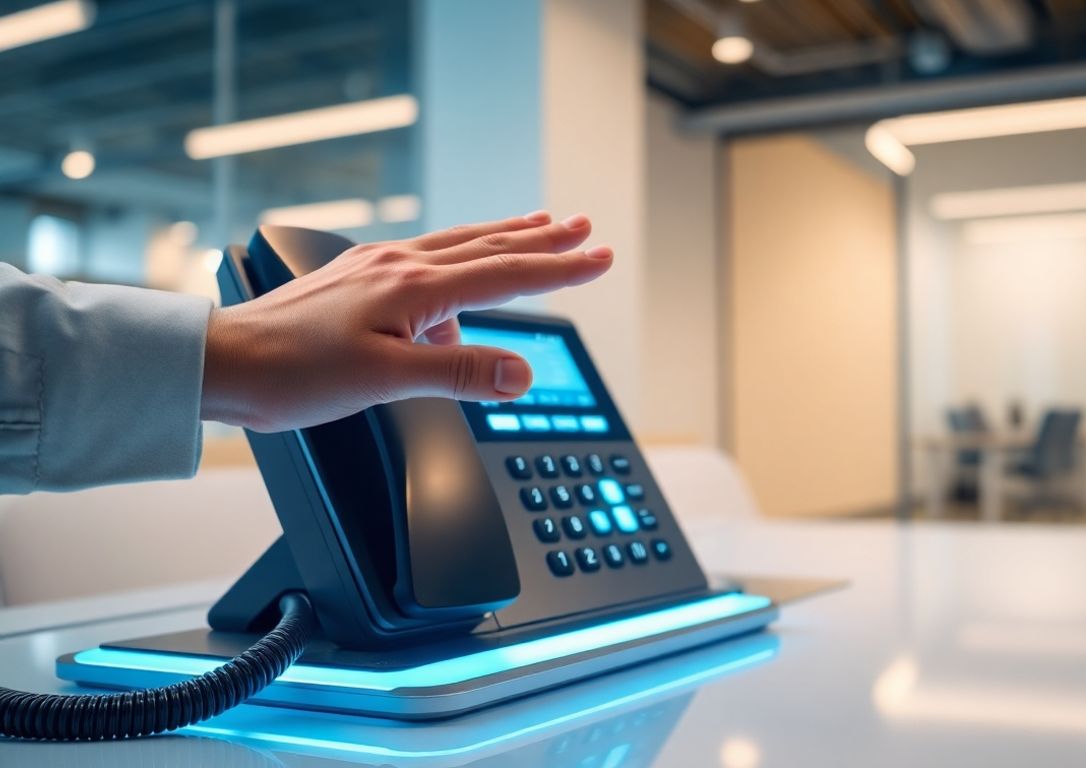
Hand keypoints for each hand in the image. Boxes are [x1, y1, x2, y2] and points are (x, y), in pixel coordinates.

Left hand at [200, 211, 611, 431]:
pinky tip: (457, 277)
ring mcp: (377, 266)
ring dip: (505, 236)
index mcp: (413, 286)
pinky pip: (428, 257)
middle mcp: (399, 265)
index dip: (559, 269)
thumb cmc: (294, 373)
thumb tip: (522, 373)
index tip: (599, 257)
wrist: (224, 360)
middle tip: (585, 227)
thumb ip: (459, 372)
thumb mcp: (386, 380)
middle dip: (543, 239)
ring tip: (538, 227)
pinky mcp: (358, 276)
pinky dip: (462, 257)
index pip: (506, 273)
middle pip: (489, 245)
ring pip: (459, 244)